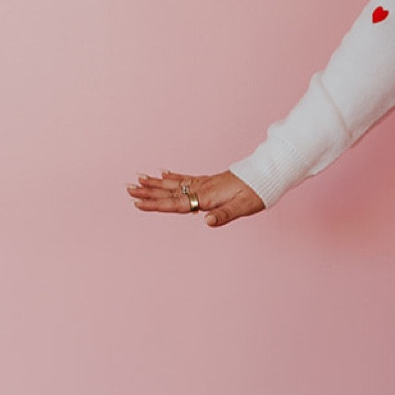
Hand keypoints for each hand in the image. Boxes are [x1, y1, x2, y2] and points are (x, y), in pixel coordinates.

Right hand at [125, 169, 264, 228]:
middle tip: (127, 188)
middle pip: (170, 191)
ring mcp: (204, 183)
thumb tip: (207, 221)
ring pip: (175, 183)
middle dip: (148, 191)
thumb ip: (224, 215)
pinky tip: (163, 173)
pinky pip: (186, 178)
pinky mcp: (209, 181)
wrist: (266, 175)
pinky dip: (172, 176)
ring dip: (156, 183)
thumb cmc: (256, 194)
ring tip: (138, 179)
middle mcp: (202, 188)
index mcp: (207, 197)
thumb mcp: (244, 207)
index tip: (138, 202)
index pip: (176, 203)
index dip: (156, 203)